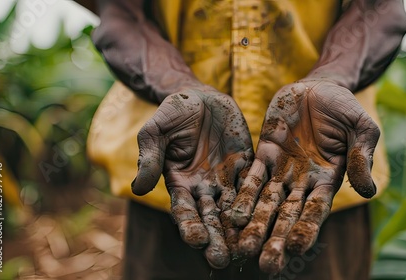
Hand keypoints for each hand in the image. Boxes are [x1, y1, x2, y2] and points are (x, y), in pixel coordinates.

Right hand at [131, 86, 252, 268]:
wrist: (201, 97)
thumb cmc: (173, 112)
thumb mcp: (156, 131)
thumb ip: (149, 157)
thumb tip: (136, 188)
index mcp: (180, 182)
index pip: (184, 210)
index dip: (189, 225)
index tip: (196, 241)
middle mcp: (204, 187)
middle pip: (210, 217)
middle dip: (215, 238)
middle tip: (221, 260)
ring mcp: (226, 178)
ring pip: (234, 207)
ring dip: (239, 229)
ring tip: (247, 249)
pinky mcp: (247, 165)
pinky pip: (255, 185)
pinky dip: (260, 201)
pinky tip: (268, 217)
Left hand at [230, 80, 379, 272]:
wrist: (319, 87)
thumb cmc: (345, 108)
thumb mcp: (361, 128)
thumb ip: (361, 156)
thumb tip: (369, 191)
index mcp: (329, 179)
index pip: (317, 209)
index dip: (308, 227)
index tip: (297, 248)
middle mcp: (303, 181)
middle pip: (288, 214)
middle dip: (277, 238)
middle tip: (266, 264)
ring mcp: (282, 169)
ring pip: (266, 201)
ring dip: (255, 223)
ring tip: (243, 247)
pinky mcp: (265, 154)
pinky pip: (251, 176)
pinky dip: (242, 194)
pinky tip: (232, 214)